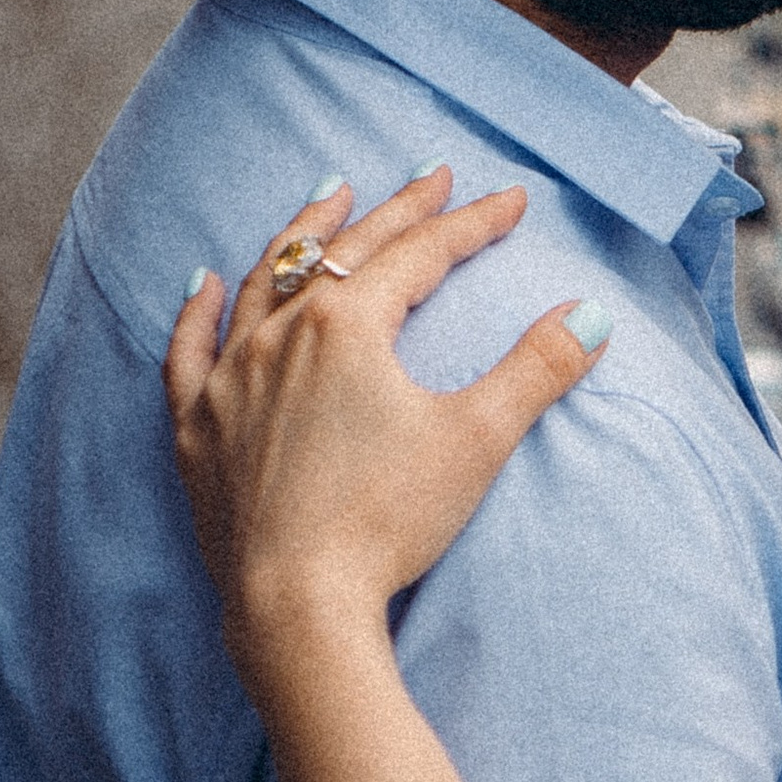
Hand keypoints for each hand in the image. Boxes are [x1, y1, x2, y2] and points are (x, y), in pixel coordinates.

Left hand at [165, 170, 605, 680]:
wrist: (296, 604)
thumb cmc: (387, 521)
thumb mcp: (477, 439)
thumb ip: (536, 369)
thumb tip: (592, 315)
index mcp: (347, 326)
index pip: (420, 255)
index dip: (472, 224)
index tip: (511, 202)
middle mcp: (281, 336)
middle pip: (344, 251)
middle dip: (396, 210)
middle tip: (431, 177)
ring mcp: (230, 379)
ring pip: (264, 282)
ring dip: (301, 234)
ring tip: (328, 196)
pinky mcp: (198, 427)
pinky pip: (189, 350)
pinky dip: (199, 311)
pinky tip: (204, 283)